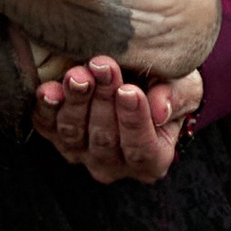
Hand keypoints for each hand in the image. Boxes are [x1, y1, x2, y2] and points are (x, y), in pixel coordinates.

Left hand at [31, 54, 201, 184]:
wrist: (139, 77)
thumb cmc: (166, 86)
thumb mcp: (185, 88)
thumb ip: (176, 98)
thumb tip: (159, 111)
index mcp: (151, 160)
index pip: (141, 148)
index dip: (133, 120)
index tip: (129, 90)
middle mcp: (114, 165)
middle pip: (105, 138)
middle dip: (103, 98)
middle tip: (103, 65)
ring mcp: (81, 153)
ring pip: (74, 133)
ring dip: (75, 100)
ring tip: (78, 73)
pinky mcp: (56, 136)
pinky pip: (46, 126)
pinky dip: (46, 107)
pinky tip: (48, 89)